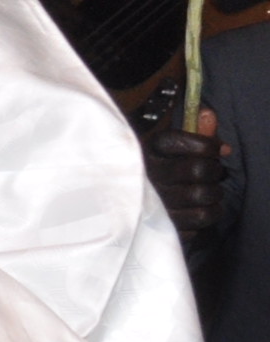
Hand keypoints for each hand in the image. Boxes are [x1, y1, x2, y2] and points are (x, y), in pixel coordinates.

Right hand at [148, 110, 227, 234]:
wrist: (123, 209)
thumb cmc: (157, 171)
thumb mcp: (170, 146)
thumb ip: (192, 129)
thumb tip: (209, 116)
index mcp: (146, 152)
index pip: (182, 143)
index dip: (207, 146)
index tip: (218, 149)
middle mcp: (148, 177)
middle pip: (198, 170)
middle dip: (215, 171)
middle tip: (214, 174)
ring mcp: (154, 203)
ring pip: (202, 196)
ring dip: (214, 195)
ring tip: (208, 193)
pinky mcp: (162, 225)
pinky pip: (198, 220)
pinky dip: (205, 214)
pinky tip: (198, 209)